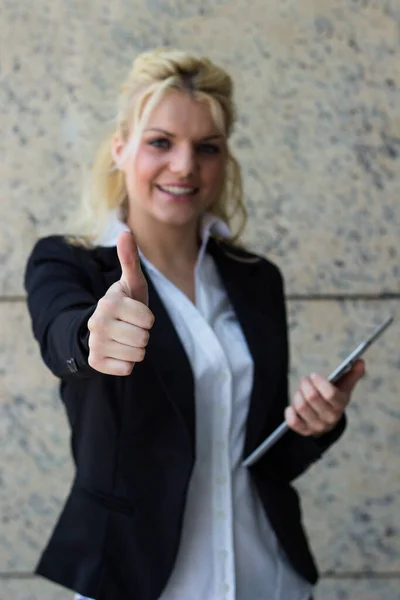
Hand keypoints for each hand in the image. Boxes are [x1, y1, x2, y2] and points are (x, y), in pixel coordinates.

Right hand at [87, 231, 154, 375]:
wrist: (105, 329)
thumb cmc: (126, 304)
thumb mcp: (132, 283)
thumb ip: (130, 260)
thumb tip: (125, 231)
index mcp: (108, 302)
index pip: (147, 319)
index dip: (147, 318)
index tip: (137, 314)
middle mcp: (97, 323)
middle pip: (143, 338)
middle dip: (143, 334)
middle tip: (132, 328)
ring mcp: (95, 343)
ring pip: (137, 354)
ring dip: (137, 349)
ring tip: (126, 339)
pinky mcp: (95, 362)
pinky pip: (127, 368)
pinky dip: (127, 363)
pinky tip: (118, 351)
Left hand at [285, 359, 365, 436]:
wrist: (329, 421)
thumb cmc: (335, 399)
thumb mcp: (344, 387)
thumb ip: (352, 374)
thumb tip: (360, 361)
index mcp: (340, 405)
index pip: (330, 394)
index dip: (319, 382)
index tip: (314, 375)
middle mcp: (330, 417)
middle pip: (312, 397)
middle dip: (305, 385)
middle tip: (305, 380)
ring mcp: (317, 426)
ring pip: (300, 406)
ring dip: (297, 395)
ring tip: (300, 391)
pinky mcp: (305, 431)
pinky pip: (293, 422)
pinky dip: (289, 412)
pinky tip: (292, 406)